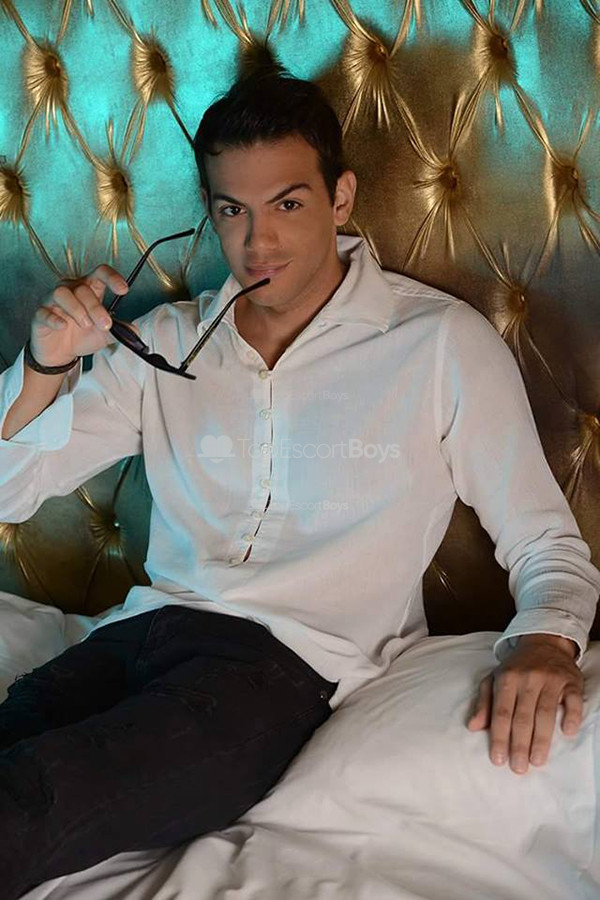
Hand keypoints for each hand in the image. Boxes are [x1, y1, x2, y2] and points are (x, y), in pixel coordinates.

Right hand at [31, 265, 129, 367]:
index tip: (123, 290)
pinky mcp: (40, 315)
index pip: (100, 273)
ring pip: (62, 293)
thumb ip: (120, 330)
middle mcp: (71, 290)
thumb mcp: (105, 334)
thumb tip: (135, 331)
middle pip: (83, 288)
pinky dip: (54, 318)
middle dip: (96, 307)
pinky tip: (63, 326)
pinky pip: (44, 312)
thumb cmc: (82, 336)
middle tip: (105, 325)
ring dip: (76, 309)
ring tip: (85, 325)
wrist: (61, 353)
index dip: (112, 278)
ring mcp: (53, 301)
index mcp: (90, 289)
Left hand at [466, 634, 583, 774]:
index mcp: (507, 678)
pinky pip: (573, 701)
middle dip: (520, 744)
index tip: (498, 759)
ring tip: (537, 761)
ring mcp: (551, 679)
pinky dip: (571, 716)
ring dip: (542, 739)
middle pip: (523, 716)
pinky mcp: (571, 681)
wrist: (543, 642)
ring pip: (546, 713)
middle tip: (518, 768)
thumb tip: (472, 727)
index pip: (502, 712)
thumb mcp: (494, 679)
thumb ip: (483, 703)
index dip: (500, 737)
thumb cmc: (515, 667)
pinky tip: (568, 733)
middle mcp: (528, 678)